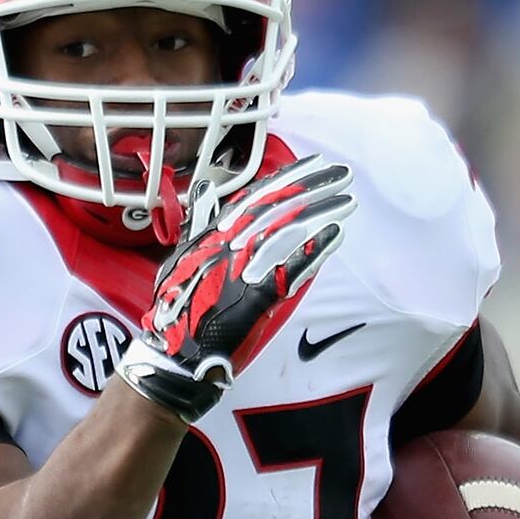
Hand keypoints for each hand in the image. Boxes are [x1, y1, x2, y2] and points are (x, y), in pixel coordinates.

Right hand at [113, 160, 355, 421]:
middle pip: (275, 207)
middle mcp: (227, 246)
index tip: (313, 162)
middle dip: (311, 186)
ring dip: (320, 213)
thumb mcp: (183, 256)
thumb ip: (200, 222)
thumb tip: (205, 188)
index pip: (254, 195)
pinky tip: (336, 234)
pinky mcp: (254, 298)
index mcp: (213, 234)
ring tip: (347, 200)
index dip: (286, 177)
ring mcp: (241, 271)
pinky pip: (290, 269)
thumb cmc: (178, 309)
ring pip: (285, 232)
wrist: (171, 356)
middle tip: (342, 173)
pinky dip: (313, 250)